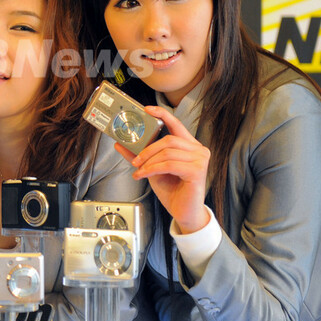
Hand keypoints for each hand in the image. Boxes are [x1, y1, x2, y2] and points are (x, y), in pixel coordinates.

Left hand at [115, 105, 210, 233]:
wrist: (183, 211)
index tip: (146, 109)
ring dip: (149, 162)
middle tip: (135, 161)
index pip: (176, 124)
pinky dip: (153, 169)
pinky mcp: (198, 170)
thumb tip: (120, 144)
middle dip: (148, 149)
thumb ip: (139, 155)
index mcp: (189, 145)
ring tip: (139, 171)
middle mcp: (198, 149)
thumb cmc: (172, 189)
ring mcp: (200, 159)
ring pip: (167, 152)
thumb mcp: (152, 168)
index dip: (162, 114)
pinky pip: (169, 164)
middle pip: (168, 139)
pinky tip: (145, 175)